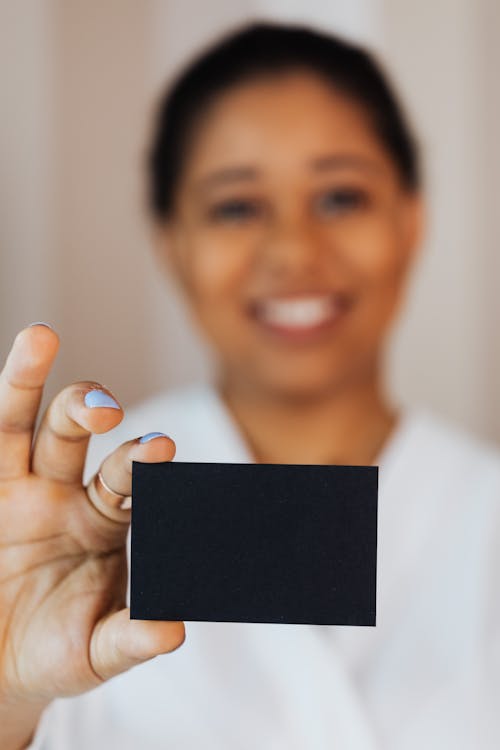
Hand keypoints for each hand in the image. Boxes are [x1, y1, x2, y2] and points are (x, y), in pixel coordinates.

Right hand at [0, 324, 184, 709]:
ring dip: (28, 380)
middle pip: (75, 433)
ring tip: (41, 337)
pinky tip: (9, 373)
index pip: (127, 478)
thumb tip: (173, 633)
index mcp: (106, 518)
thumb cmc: (57, 652)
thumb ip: (130, 640)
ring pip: (19, 423)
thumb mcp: (94, 653)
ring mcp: (17, 488)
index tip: (160, 446)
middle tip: (105, 408)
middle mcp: (64, 490)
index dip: (141, 460)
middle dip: (90, 408)